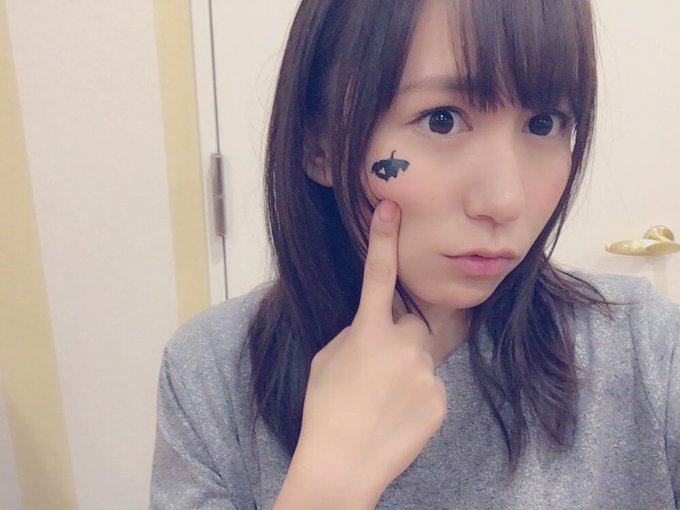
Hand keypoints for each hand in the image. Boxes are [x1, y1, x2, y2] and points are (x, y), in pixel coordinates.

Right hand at [290, 200, 446, 505]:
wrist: (342, 466)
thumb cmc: (325, 410)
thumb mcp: (328, 361)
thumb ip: (354, 335)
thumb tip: (372, 327)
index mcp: (368, 333)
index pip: (377, 275)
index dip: (383, 239)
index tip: (389, 207)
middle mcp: (403, 346)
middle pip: (411, 323)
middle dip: (398, 335)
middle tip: (377, 368)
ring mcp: (425, 374)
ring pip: (421, 357)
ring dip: (405, 369)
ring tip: (382, 399)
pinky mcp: (440, 400)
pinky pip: (431, 386)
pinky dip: (416, 395)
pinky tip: (395, 414)